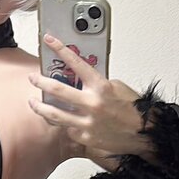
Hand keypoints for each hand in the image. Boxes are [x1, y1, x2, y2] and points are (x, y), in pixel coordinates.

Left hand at [27, 34, 147, 172]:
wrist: (145, 134)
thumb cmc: (134, 110)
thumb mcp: (118, 87)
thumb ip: (97, 84)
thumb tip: (80, 82)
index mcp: (101, 87)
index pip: (76, 63)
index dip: (60, 50)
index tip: (49, 41)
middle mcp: (92, 104)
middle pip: (57, 90)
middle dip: (40, 81)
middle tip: (33, 78)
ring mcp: (87, 123)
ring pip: (54, 115)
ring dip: (40, 108)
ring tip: (33, 103)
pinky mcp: (85, 138)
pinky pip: (68, 130)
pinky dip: (66, 125)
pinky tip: (66, 122)